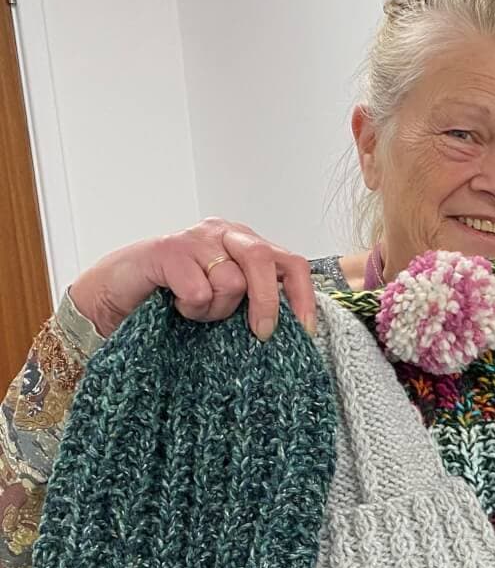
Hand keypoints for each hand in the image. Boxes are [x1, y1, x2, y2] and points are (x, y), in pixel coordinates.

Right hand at [69, 219, 317, 341]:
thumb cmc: (176, 303)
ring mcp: (195, 238)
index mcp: (246, 244)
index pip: (290, 263)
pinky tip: (175, 304)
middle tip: (259, 333)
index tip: (305, 331)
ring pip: (231, 281)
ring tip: (196, 310)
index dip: (303, 296)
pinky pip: (199, 290)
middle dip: (266, 303)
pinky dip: (190, 309)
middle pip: (264, 261)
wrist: (115, 299)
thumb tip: (300, 328)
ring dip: (216, 309)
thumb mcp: (226, 303)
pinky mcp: (168, 250)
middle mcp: (224, 234)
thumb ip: (257, 301)